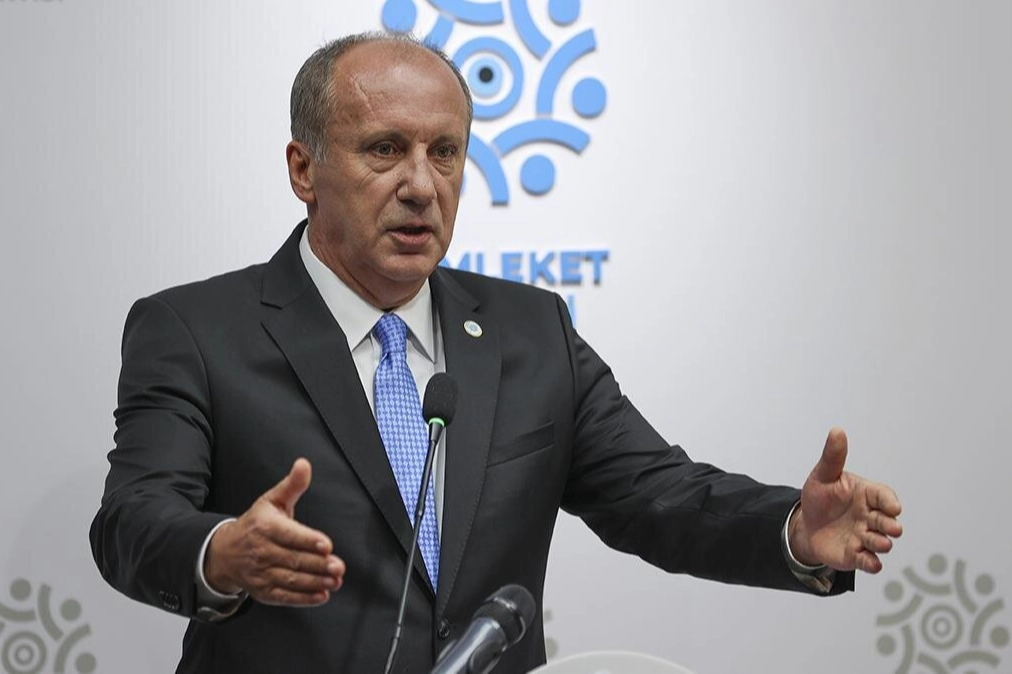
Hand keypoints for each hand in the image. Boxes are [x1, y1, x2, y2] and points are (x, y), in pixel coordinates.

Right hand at [204, 458, 345, 605]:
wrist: (225, 552)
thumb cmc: (256, 523)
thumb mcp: (271, 500)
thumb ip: (292, 485)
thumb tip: (304, 464)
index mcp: (265, 527)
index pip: (288, 535)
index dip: (308, 540)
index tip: (326, 545)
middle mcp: (261, 551)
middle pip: (292, 560)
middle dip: (317, 565)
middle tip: (338, 567)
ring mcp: (261, 573)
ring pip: (290, 580)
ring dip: (314, 582)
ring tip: (335, 581)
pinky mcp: (263, 591)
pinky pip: (284, 597)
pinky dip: (303, 599)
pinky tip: (322, 596)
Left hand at [789, 428, 902, 572]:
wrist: (806, 525)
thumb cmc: (820, 497)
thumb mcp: (823, 475)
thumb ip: (833, 457)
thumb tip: (837, 431)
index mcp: (866, 495)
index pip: (884, 496)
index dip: (889, 502)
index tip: (893, 507)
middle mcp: (870, 516)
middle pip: (886, 521)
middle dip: (890, 525)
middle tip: (892, 528)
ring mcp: (864, 536)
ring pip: (880, 542)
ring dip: (882, 543)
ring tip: (879, 543)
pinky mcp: (856, 555)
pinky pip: (867, 561)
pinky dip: (871, 563)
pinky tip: (872, 563)